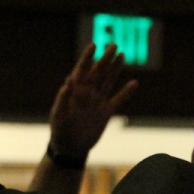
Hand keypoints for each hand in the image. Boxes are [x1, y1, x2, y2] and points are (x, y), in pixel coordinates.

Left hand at [47, 43, 138, 160]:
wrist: (70, 148)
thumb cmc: (60, 131)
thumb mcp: (58, 115)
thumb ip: (63, 99)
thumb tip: (67, 81)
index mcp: (74, 91)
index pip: (81, 70)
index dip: (87, 58)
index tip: (93, 45)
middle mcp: (86, 93)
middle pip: (98, 72)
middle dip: (105, 59)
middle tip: (113, 45)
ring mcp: (97, 101)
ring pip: (108, 81)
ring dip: (115, 69)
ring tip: (122, 55)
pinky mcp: (106, 112)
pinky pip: (118, 100)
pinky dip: (126, 92)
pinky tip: (134, 83)